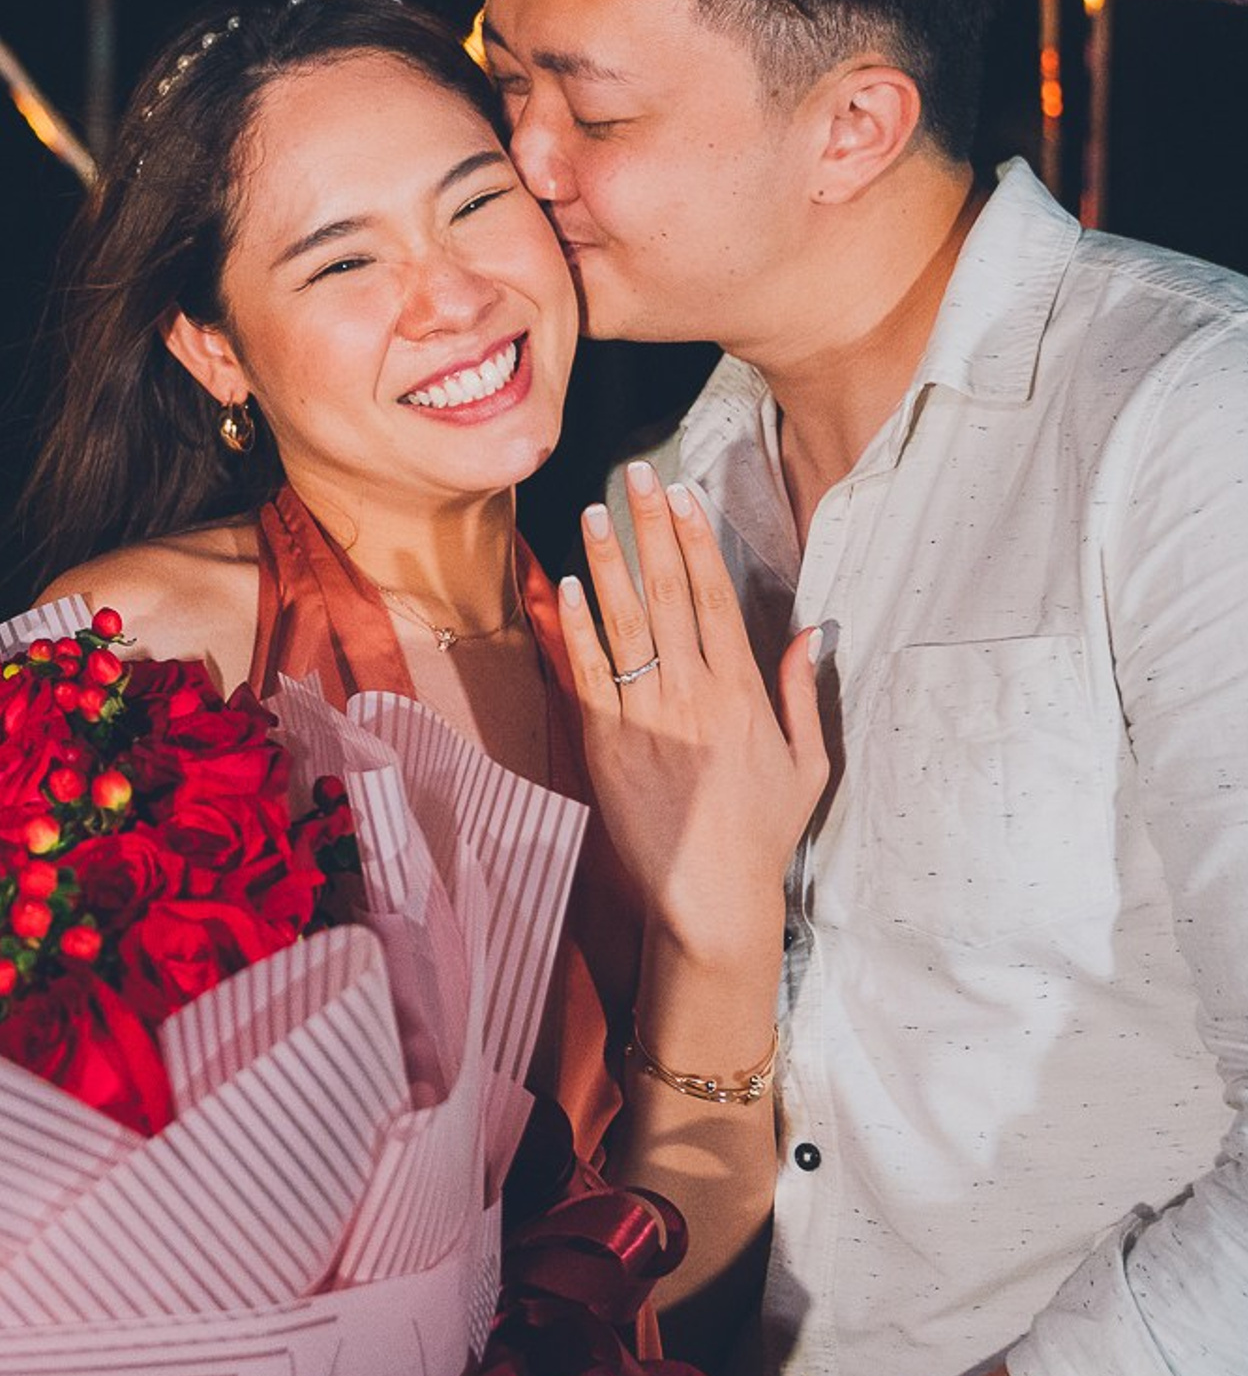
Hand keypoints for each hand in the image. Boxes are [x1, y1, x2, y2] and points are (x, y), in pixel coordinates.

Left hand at [561, 463, 829, 964]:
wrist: (710, 899)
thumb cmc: (762, 834)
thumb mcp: (807, 764)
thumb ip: (802, 694)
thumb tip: (809, 632)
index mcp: (743, 696)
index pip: (716, 599)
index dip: (698, 542)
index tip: (684, 497)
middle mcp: (695, 697)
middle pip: (670, 595)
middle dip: (651, 530)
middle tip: (634, 476)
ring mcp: (647, 718)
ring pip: (626, 625)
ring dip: (609, 564)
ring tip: (594, 514)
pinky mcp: (606, 744)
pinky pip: (589, 674)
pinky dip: (577, 628)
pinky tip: (567, 586)